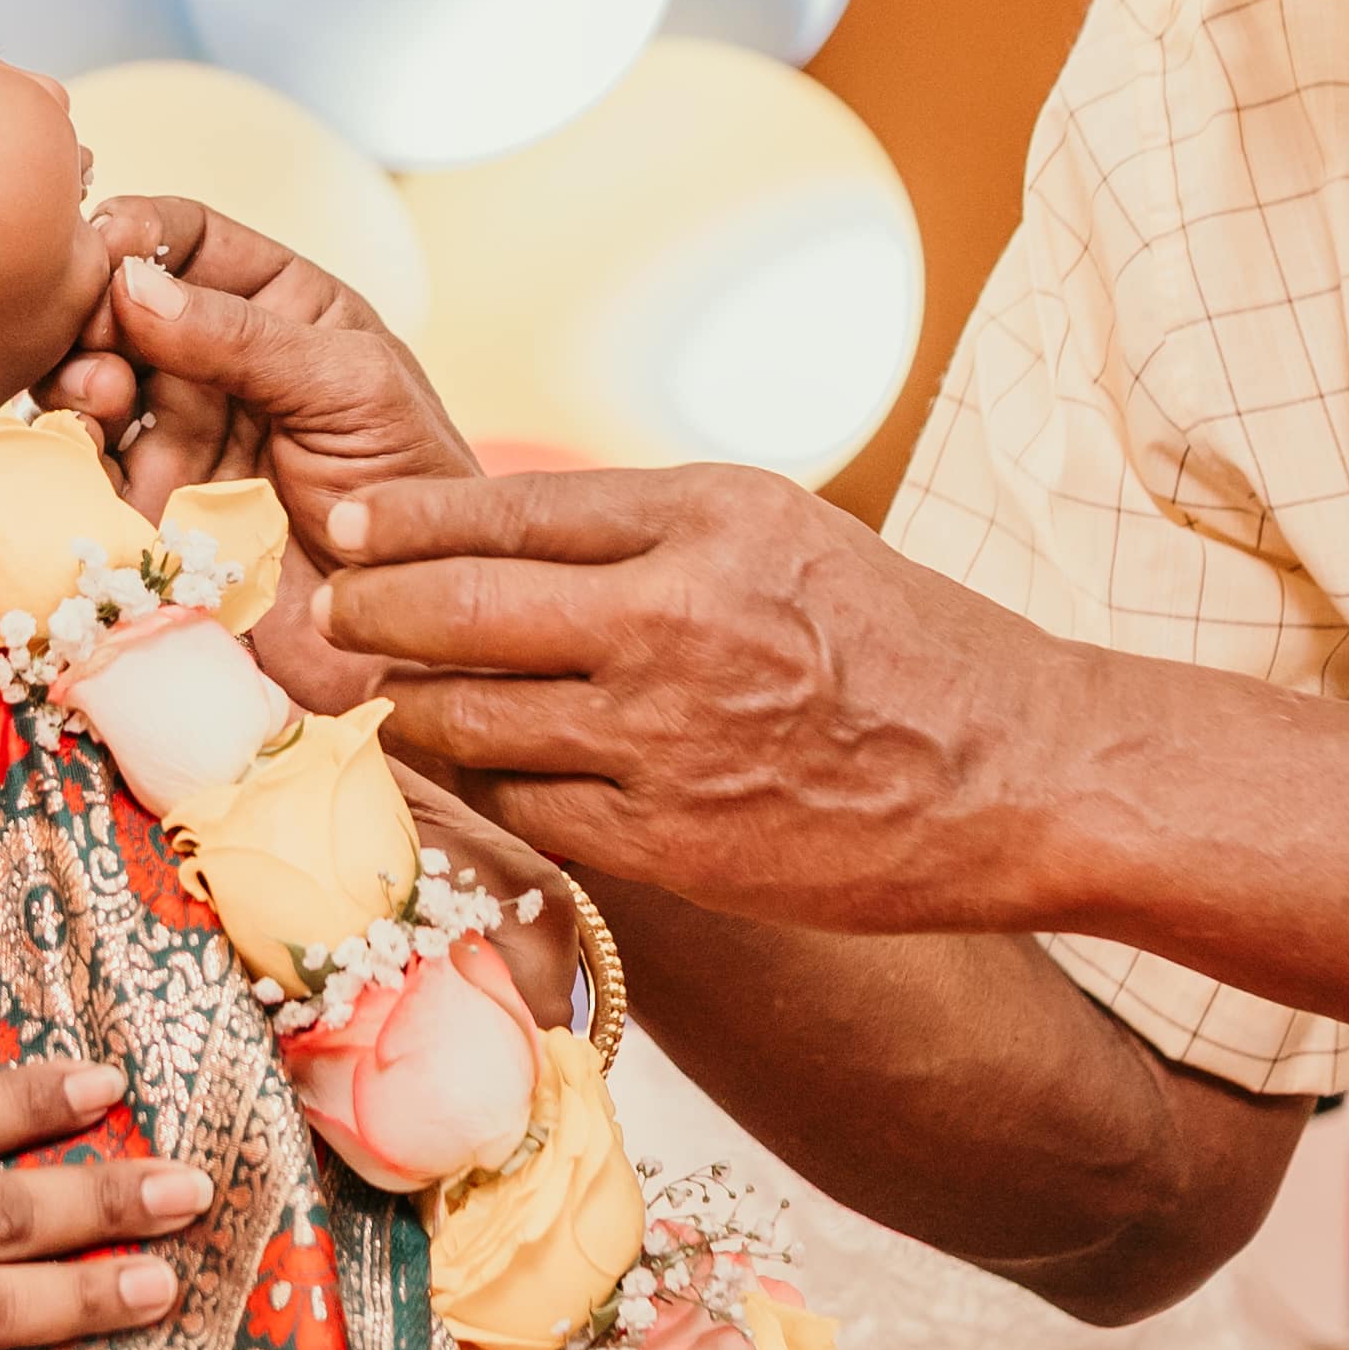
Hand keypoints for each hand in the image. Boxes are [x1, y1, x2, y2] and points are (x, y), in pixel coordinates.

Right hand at [50, 204, 476, 524]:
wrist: (406, 628)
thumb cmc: (412, 496)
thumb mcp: (351, 388)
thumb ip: (244, 335)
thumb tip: (135, 284)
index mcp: (280, 310)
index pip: (192, 240)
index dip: (140, 231)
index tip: (105, 245)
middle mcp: (217, 365)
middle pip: (120, 306)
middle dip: (93, 307)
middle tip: (93, 331)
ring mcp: (176, 437)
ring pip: (88, 380)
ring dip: (74, 375)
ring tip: (100, 396)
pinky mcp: (148, 510)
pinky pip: (81, 468)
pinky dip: (66, 450)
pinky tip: (85, 449)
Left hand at [319, 461, 1151, 938]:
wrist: (1018, 772)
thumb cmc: (898, 642)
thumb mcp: (780, 532)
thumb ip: (647, 528)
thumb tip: (497, 531)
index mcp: (705, 518)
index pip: (502, 509)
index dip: (402, 524)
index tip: (344, 526)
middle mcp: (674, 617)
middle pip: (454, 607)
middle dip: (368, 611)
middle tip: (330, 612)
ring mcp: (664, 737)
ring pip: (469, 716)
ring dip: (412, 705)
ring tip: (392, 693)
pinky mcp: (667, 840)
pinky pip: (525, 804)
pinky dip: (487, 781)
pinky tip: (476, 767)